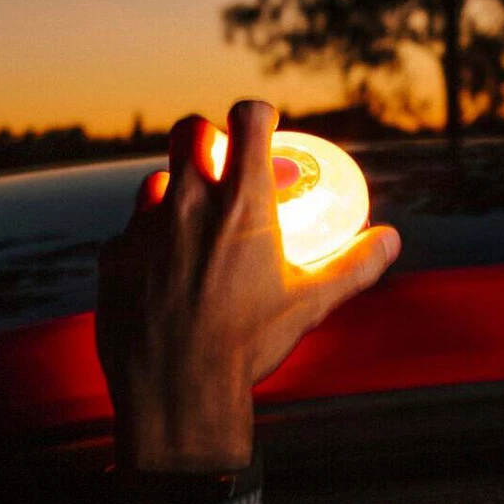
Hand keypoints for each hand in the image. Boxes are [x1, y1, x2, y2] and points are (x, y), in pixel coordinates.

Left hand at [95, 100, 401, 473]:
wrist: (177, 390)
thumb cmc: (248, 344)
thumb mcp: (310, 303)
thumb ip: (354, 265)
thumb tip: (390, 240)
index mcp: (243, 203)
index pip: (247, 117)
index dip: (257, 114)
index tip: (262, 126)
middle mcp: (189, 201)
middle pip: (191, 130)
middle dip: (207, 139)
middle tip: (220, 168)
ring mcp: (145, 225)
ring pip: (156, 180)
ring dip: (174, 193)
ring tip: (191, 229)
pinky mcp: (114, 254)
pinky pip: (130, 232)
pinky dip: (147, 244)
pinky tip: (162, 277)